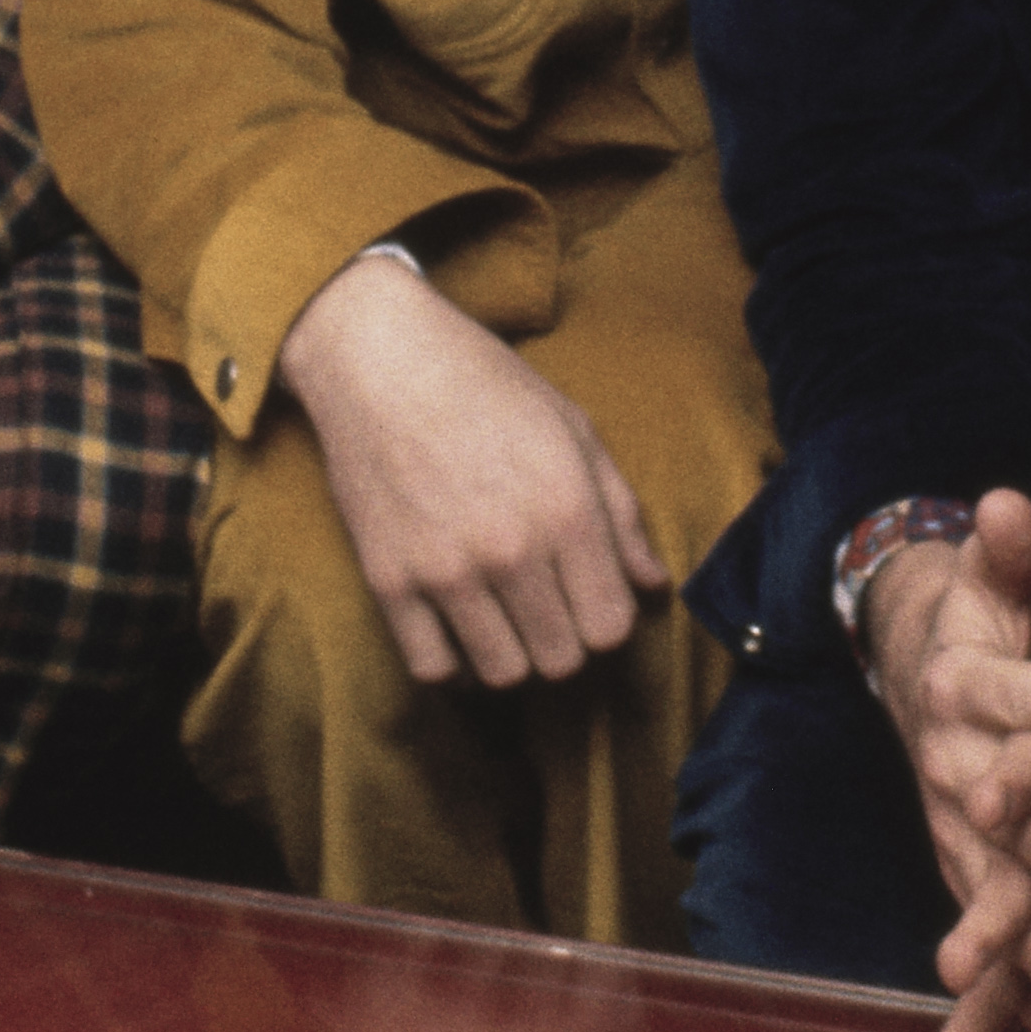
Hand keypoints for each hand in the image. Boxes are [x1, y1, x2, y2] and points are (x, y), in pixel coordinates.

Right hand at [274, 253, 662, 688]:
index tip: (588, 597)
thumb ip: (621, 513)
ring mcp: (446, 570)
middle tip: (546, 606)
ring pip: (503, 673)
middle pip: (562, 659)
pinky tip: (459, 627)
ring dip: (512, 653)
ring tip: (504, 616)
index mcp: (568, 508)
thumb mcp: (573, 429)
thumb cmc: (484, 383)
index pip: (611, 626)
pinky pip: (433, 668)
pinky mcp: (388, 581)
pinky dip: (452, 661)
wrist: (378, 358)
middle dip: (563, 639)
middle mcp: (511, 549)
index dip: (606, 618)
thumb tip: (652, 585)